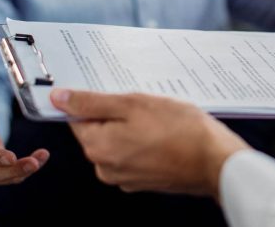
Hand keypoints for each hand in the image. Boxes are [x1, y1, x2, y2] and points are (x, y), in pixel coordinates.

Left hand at [50, 90, 249, 197]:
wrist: (215, 161)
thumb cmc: (181, 130)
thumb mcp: (134, 104)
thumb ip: (92, 102)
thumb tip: (59, 99)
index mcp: (98, 148)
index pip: (79, 118)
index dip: (97, 101)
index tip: (117, 94)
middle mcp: (106, 168)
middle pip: (100, 131)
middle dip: (119, 115)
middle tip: (144, 105)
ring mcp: (126, 178)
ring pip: (120, 142)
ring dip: (134, 128)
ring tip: (160, 119)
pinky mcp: (144, 181)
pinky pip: (135, 154)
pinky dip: (146, 142)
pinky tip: (165, 133)